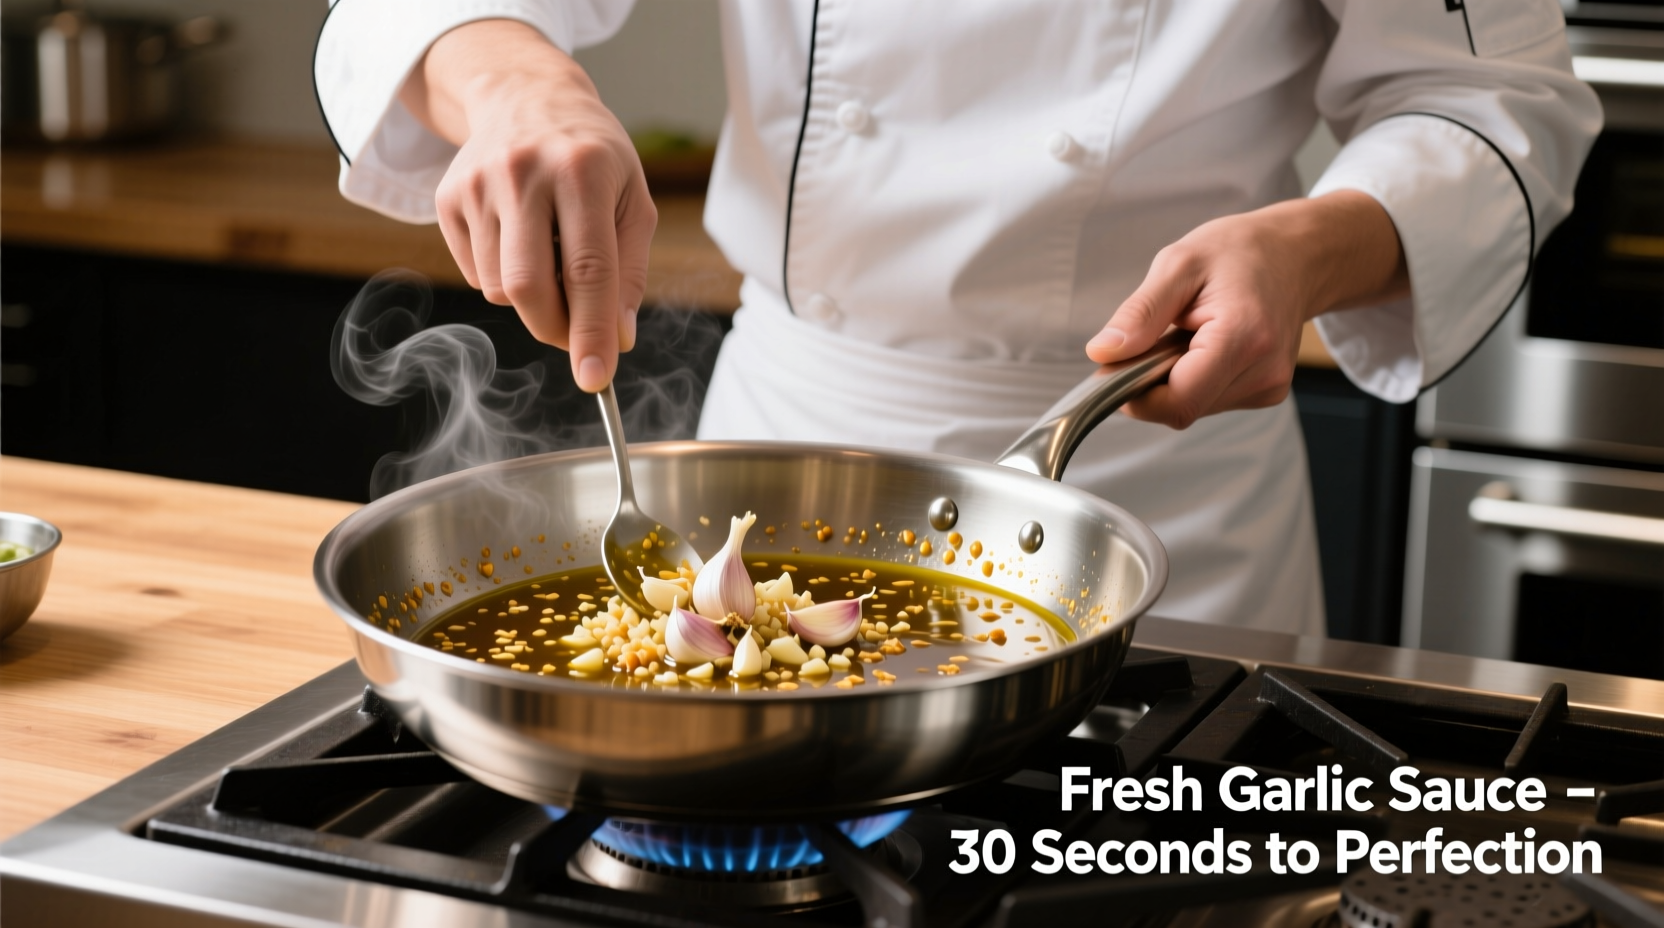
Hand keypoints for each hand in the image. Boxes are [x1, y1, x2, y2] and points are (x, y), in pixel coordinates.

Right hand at [400, 20, 655, 391]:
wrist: (525, 96)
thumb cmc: (593, 157)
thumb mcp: (632, 200)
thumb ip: (630, 272)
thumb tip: (620, 339)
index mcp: (583, 170)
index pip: (588, 269)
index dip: (592, 331)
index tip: (595, 378)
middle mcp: (525, 173)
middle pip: (530, 287)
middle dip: (556, 328)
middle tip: (577, 337)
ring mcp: (479, 184)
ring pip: (501, 288)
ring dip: (533, 300)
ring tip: (552, 257)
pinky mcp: (448, 198)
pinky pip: (477, 275)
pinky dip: (504, 279)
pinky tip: (521, 241)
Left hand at [1086, 190, 1407, 428]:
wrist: (1297, 254)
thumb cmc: (1241, 251)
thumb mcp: (1179, 264)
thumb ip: (1140, 313)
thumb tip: (1103, 353)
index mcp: (1243, 338)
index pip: (1178, 402)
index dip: (1135, 395)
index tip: (1114, 368)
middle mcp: (1263, 372)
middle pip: (1182, 407)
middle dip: (1152, 381)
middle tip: (1154, 335)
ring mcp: (1269, 386)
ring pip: (1193, 406)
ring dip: (1173, 378)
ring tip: (1187, 332)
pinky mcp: (1267, 392)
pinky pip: (1210, 399)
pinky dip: (1194, 377)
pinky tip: (1205, 343)